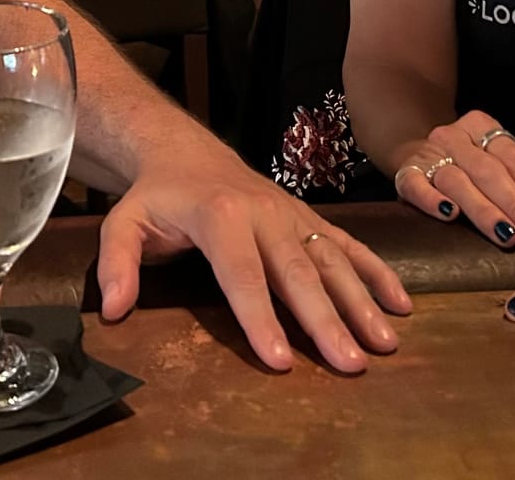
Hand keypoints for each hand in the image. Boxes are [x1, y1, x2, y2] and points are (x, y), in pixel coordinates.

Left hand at [95, 142, 411, 373]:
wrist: (186, 150)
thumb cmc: (158, 195)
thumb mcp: (124, 221)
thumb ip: (117, 263)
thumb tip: (115, 310)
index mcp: (219, 215)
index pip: (242, 275)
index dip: (261, 318)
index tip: (280, 359)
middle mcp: (264, 213)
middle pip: (297, 273)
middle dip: (325, 321)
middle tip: (348, 363)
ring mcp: (292, 214)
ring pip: (331, 260)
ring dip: (360, 302)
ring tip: (383, 344)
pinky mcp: (308, 217)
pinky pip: (348, 244)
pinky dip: (376, 272)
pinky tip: (399, 304)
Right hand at [391, 110, 514, 250]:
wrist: (414, 151)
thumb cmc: (466, 161)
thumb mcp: (496, 155)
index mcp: (480, 127)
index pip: (513, 158)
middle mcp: (453, 137)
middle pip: (488, 171)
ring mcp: (427, 154)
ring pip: (458, 182)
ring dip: (485, 211)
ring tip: (507, 235)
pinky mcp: (404, 173)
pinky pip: (416, 186)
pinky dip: (432, 200)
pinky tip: (450, 215)